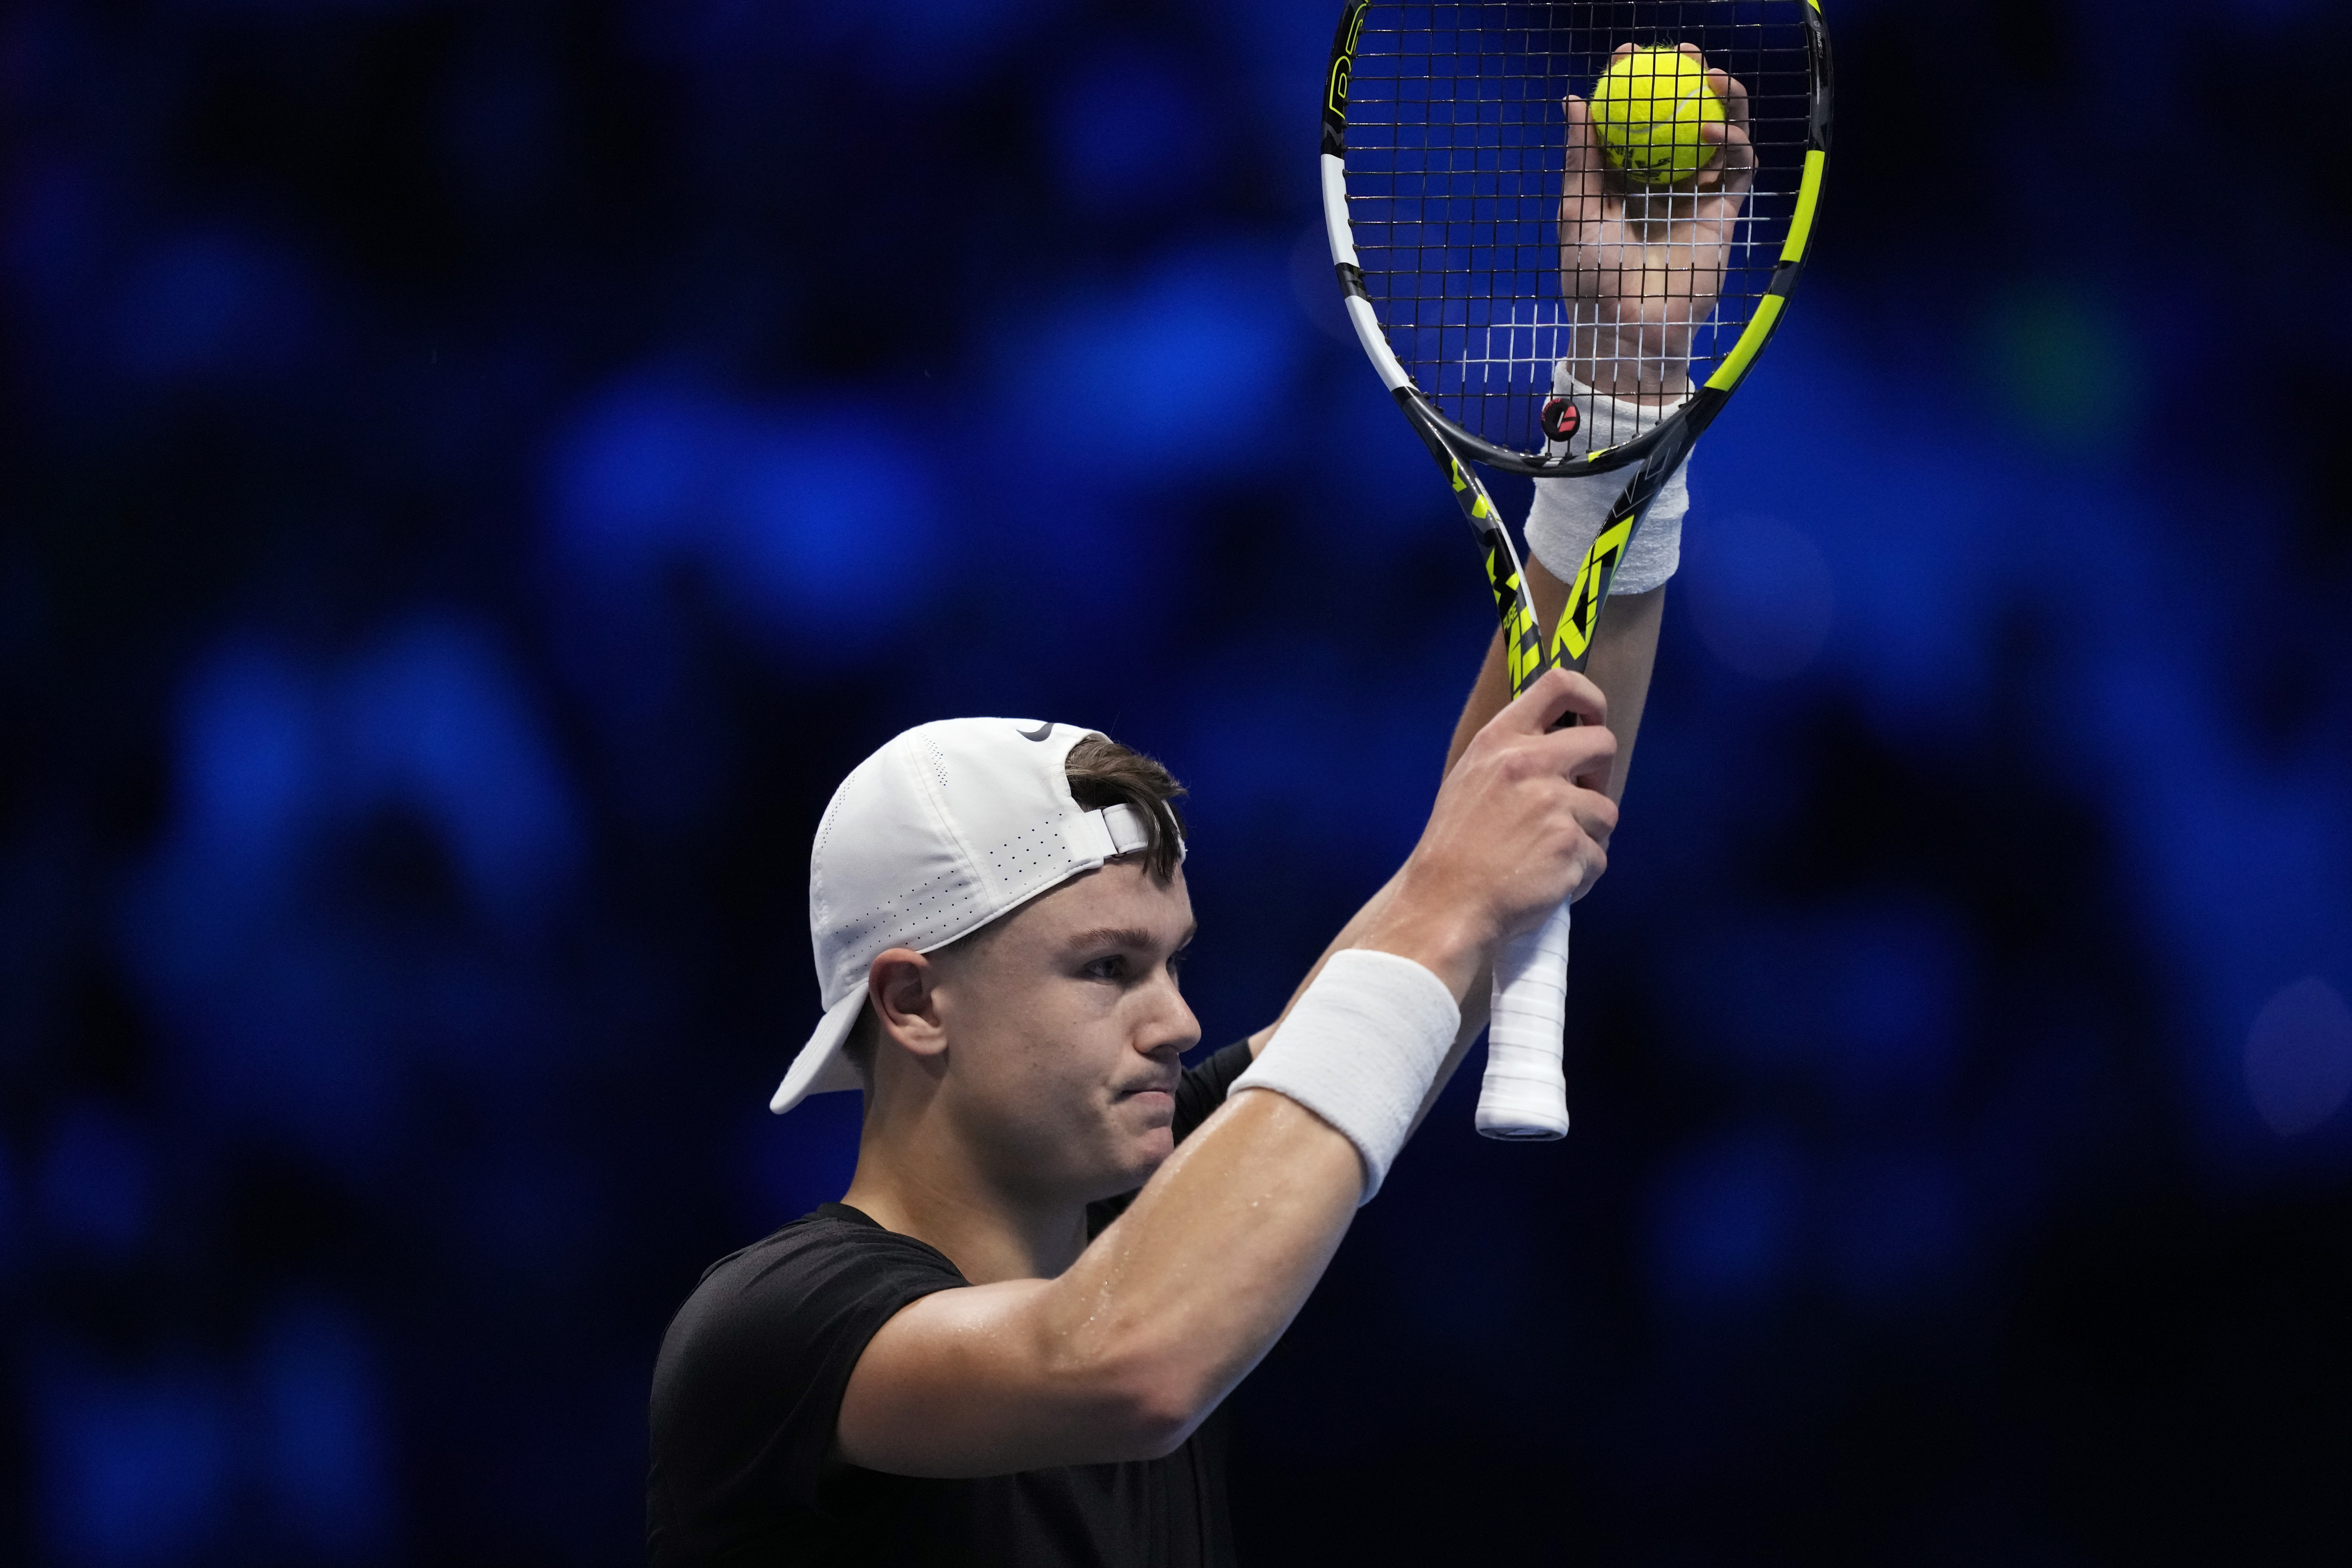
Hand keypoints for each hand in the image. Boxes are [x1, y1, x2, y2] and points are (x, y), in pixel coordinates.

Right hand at [1362, 668, 1618, 997]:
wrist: (1445, 905)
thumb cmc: (1456, 848)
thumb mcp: (1472, 780)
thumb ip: (1513, 755)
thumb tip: (1562, 743)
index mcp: (1500, 741)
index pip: (1558, 683)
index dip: (1588, 697)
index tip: (1590, 717)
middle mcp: (1529, 763)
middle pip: (1602, 742)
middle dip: (1599, 774)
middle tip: (1576, 800)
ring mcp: (1553, 804)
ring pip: (1606, 810)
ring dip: (1587, 835)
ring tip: (1548, 855)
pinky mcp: (1571, 846)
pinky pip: (1598, 857)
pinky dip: (1580, 875)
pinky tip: (1547, 882)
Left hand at [1560, 44, 1754, 400]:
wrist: (1627, 325)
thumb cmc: (1592, 275)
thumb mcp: (1576, 209)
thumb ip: (1581, 157)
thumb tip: (1574, 101)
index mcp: (1627, 177)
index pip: (1637, 119)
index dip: (1638, 84)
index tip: (1629, 55)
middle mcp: (1664, 180)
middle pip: (1685, 117)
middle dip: (1689, 79)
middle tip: (1684, 52)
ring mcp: (1697, 193)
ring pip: (1723, 134)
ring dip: (1724, 100)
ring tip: (1711, 76)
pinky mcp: (1725, 211)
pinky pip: (1739, 166)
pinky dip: (1732, 141)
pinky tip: (1713, 128)